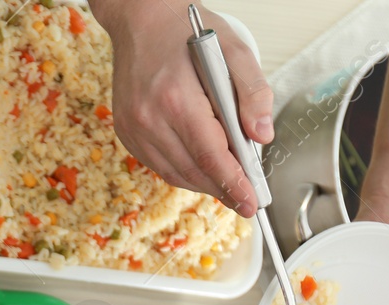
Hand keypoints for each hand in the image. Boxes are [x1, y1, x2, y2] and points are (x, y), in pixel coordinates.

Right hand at [95, 0, 271, 215]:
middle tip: (246, 199)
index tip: (250, 203)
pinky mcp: (126, 132)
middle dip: (223, 188)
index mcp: (176, 97)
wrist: (140, 17)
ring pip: (175, 174)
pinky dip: (183, 171)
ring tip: (228, 185)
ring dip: (204, 183)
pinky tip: (201, 167)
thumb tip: (262, 135)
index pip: (211, 155)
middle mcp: (148, 117)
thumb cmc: (186, 30)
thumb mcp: (234, 49)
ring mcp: (133, 128)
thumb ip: (253, 92)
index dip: (234, 184)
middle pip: (193, 171)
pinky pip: (159, 165)